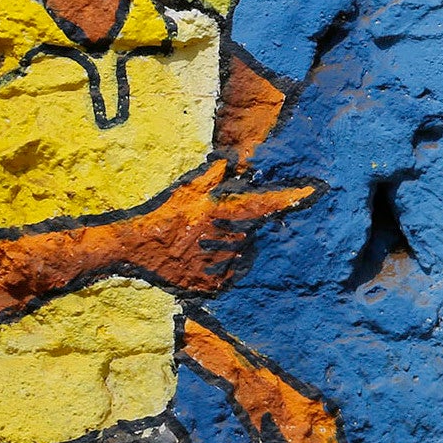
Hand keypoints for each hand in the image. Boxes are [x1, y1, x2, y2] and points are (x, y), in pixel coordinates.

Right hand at [103, 159, 314, 293]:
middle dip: (235, 232)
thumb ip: (210, 176)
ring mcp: (212, 262)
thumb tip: (228, 158)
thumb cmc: (162, 215)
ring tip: (200, 247)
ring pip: (239, 255)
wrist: (131, 246)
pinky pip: (229, 276)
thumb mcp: (186, 191)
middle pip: (248, 234)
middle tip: (207, 231)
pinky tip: (202, 262)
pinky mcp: (206, 284)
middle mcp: (216, 236)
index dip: (286, 197)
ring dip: (227, 251)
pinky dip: (221, 270)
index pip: (259, 203)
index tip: (312, 191)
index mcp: (214, 211)